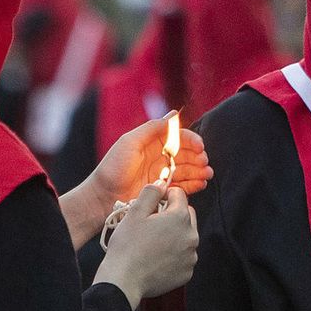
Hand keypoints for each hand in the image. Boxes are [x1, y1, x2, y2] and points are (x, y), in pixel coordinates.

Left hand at [90, 120, 211, 208]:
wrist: (103, 197)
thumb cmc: (113, 167)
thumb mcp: (130, 142)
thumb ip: (152, 128)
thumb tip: (174, 114)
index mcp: (153, 143)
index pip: (178, 137)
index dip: (191, 140)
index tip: (200, 147)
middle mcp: (160, 157)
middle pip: (186, 154)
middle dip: (198, 157)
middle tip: (204, 163)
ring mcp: (163, 175)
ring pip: (188, 170)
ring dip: (200, 171)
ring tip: (207, 174)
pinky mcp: (164, 191)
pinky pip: (184, 186)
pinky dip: (195, 184)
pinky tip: (201, 183)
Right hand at [94, 186, 197, 307]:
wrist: (124, 280)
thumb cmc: (127, 246)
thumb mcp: (135, 213)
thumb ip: (151, 193)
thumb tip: (162, 183)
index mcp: (180, 218)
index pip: (179, 195)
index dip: (165, 195)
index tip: (153, 204)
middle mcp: (192, 236)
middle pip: (186, 215)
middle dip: (172, 215)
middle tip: (152, 223)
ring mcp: (191, 256)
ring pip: (186, 236)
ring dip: (174, 235)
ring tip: (153, 242)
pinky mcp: (187, 271)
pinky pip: (184, 256)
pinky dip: (174, 254)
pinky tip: (158, 257)